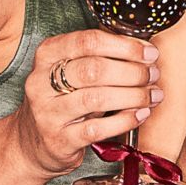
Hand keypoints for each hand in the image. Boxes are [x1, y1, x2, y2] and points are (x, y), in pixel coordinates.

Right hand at [11, 29, 161, 177]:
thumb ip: (101, 57)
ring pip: (97, 99)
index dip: (125, 46)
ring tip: (152, 95)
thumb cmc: (62, 100)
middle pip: (94, 69)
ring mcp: (47, 112)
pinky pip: (97, 129)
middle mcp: (41, 81)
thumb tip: (145, 50)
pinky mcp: (57, 140)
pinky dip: (125, 120)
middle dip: (132, 71)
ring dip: (133, 95)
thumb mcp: (72, 72)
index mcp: (47, 54)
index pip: (88, 41)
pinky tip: (140, 114)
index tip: (149, 53)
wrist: (31, 143)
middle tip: (154, 74)